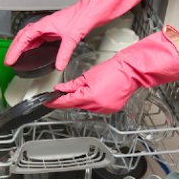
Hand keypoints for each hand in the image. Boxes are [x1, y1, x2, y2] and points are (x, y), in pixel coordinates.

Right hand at [5, 0, 151, 70]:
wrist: (93, 10)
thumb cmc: (82, 16)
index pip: (23, 38)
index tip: (9, 59)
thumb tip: (58, 65)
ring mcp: (51, 27)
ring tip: (19, 58)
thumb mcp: (72, 38)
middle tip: (10, 60)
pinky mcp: (57, 30)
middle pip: (24, 37)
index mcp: (44, 25)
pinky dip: (35, 46)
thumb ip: (64, 53)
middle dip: (15, 48)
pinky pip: (40, 39)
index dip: (15, 49)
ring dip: (24, 47)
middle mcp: (45, 25)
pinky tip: (37, 52)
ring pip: (31, 37)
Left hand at [47, 26, 178, 113]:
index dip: (55, 102)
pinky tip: (93, 94)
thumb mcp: (89, 75)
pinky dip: (91, 102)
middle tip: (60, 94)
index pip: (68, 102)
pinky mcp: (111, 109)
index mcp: (91, 97)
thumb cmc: (114, 69)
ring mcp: (105, 109)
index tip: (47, 102)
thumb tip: (62, 89)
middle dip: (68, 100)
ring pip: (86, 107)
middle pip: (76, 106)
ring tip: (82, 90)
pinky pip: (96, 107)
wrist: (131, 71)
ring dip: (81, 100)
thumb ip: (73, 85)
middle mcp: (98, 106)